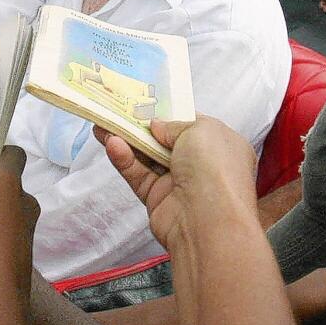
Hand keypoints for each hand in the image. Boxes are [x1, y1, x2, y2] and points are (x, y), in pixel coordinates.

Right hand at [97, 116, 256, 248]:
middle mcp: (202, 165)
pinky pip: (139, 175)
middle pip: (166, 142)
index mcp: (222, 145)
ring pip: (148, 158)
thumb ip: (174, 124)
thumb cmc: (214, 168)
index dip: (171, 115)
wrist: (208, 220)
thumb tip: (156, 126)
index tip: (147, 104)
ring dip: (127, 140)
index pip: (193, 126)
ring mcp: (179, 183)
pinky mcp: (158, 199)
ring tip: (103, 124)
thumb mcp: (200, 130)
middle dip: (142, 127)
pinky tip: (112, 144)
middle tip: (117, 112)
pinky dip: (126, 160)